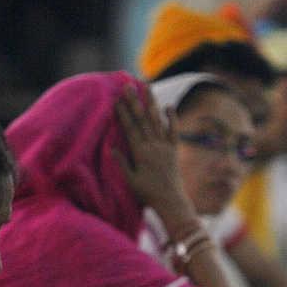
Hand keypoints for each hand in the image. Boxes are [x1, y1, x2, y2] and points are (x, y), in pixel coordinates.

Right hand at [113, 83, 195, 225]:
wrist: (171, 201)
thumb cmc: (148, 194)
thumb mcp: (131, 181)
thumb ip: (122, 164)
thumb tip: (112, 147)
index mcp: (141, 153)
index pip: (130, 128)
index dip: (123, 113)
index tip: (116, 99)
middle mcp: (154, 146)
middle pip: (142, 120)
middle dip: (134, 101)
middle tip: (128, 85)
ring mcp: (165, 147)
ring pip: (157, 121)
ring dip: (151, 103)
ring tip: (146, 87)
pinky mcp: (174, 150)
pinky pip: (174, 131)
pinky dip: (172, 118)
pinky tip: (168, 106)